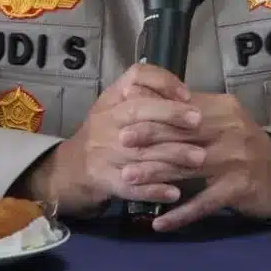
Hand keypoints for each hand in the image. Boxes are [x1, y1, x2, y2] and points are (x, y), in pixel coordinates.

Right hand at [22, 63, 205, 216]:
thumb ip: (146, 95)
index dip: (162, 83)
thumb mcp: (117, 104)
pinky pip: (131, 186)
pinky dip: (153, 189)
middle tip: (198, 122)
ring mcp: (103, 152)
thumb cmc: (105, 131)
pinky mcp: (104, 180)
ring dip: (171, 155)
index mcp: (112, 99)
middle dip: (170, 115)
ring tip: (198, 158)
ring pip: (139, 151)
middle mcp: (105, 121)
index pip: (135, 77)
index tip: (188, 94)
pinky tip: (174, 192)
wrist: (71, 168)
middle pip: (137, 112)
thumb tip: (187, 94)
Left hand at [118, 91, 270, 231]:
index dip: (154, 113)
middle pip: (183, 134)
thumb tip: (151, 95)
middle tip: (119, 144)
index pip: (184, 108)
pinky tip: (159, 222)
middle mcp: (231, 131)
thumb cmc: (241, 144)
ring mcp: (235, 161)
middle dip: (149, 139)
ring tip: (128, 179)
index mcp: (224, 109)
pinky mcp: (238, 189)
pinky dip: (180, 214)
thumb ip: (192, 109)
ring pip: (187, 167)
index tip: (125, 116)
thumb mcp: (222, 118)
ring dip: (155, 174)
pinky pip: (203, 204)